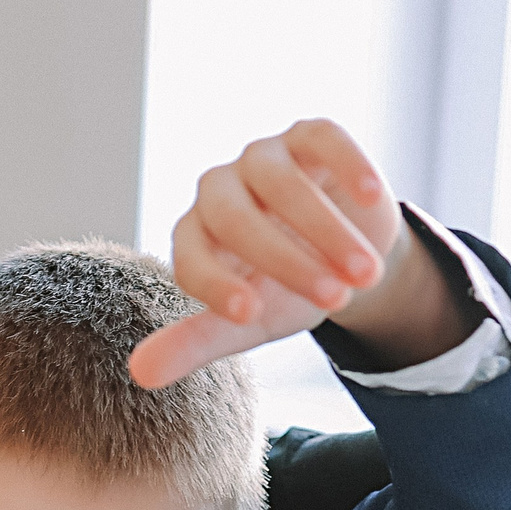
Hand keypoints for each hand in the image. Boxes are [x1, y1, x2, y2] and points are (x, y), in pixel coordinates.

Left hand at [131, 120, 464, 388]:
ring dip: (327, 230)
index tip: (250, 313)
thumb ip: (195, 343)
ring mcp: (264, 157)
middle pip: (235, 218)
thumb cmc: (281, 291)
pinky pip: (323, 137)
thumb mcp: (244, 323)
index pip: (190, 256)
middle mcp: (220, 189)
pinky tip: (371, 199)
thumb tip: (139, 374)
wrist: (339, 257)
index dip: (216, 284)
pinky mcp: (310, 136)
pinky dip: (348, 164)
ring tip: (366, 275)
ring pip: (282, 182)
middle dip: (288, 262)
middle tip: (335, 300)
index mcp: (196, 235)